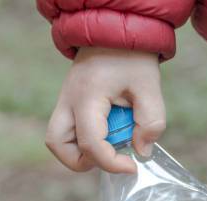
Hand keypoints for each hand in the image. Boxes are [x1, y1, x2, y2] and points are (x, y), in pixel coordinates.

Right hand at [46, 47, 165, 172]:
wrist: (115, 28)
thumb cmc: (133, 56)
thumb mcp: (150, 86)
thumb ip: (151, 122)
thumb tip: (142, 151)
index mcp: (88, 96)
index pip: (90, 143)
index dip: (111, 163)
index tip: (132, 165)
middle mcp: (69, 100)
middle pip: (57, 144)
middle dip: (83, 161)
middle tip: (111, 157)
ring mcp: (65, 100)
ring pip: (56, 140)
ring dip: (78, 152)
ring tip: (108, 146)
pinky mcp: (69, 102)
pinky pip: (66, 130)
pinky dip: (82, 140)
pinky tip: (108, 132)